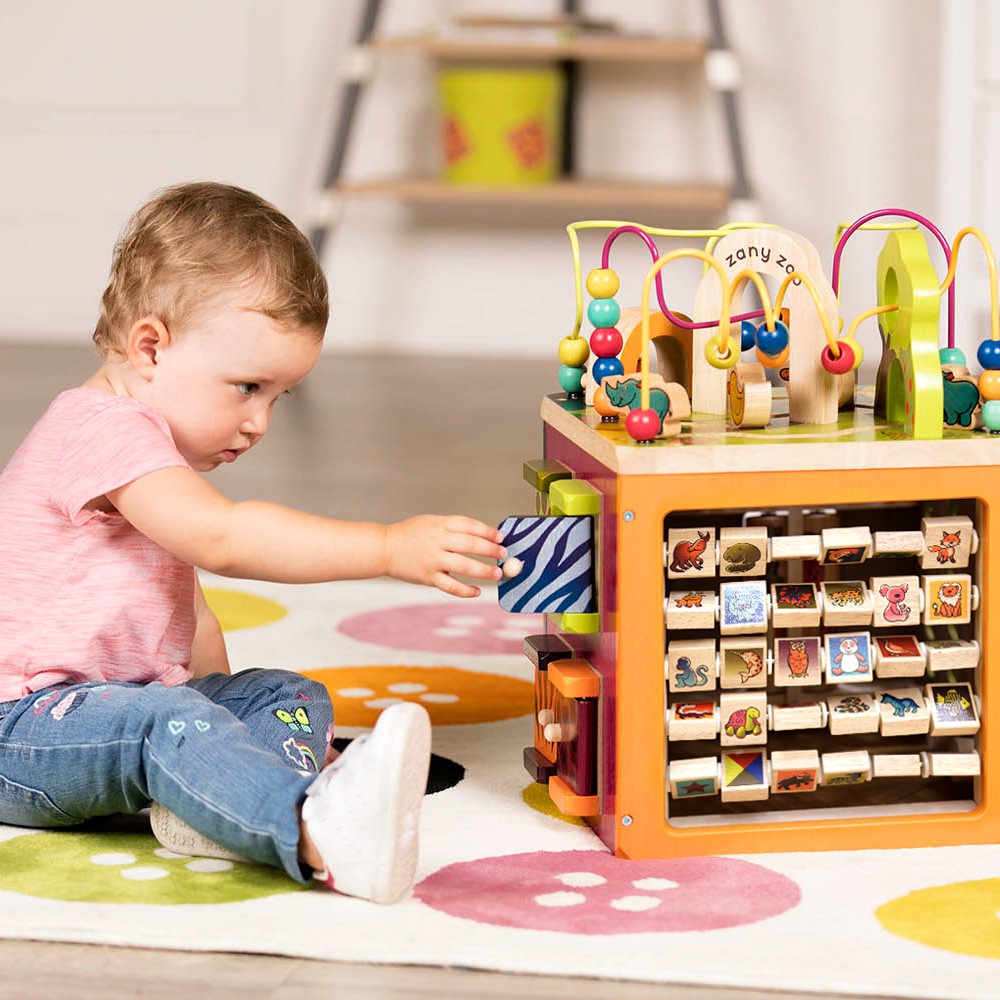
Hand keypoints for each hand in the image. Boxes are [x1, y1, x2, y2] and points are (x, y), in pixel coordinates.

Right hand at [385, 515, 505, 597]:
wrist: (384, 549)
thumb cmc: (409, 535)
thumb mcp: (431, 523)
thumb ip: (452, 528)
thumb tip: (481, 535)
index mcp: (439, 525)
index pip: (468, 525)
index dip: (487, 530)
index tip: (500, 536)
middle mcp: (437, 541)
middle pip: (470, 544)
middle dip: (490, 549)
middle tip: (503, 553)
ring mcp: (433, 560)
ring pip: (463, 565)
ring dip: (483, 570)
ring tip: (496, 573)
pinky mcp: (428, 577)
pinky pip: (450, 586)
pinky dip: (465, 591)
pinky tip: (476, 592)